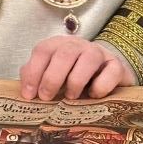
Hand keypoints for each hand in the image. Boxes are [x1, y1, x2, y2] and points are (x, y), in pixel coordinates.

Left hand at [19, 36, 134, 101]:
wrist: (107, 75)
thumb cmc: (74, 77)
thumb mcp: (53, 76)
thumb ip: (37, 77)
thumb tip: (26, 88)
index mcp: (59, 45)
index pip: (43, 50)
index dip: (34, 71)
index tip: (29, 95)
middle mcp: (78, 45)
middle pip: (64, 53)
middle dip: (52, 77)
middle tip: (47, 98)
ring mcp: (99, 53)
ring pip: (89, 58)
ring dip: (76, 80)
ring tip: (70, 97)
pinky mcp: (117, 65)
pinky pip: (111, 71)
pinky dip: (101, 85)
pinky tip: (94, 95)